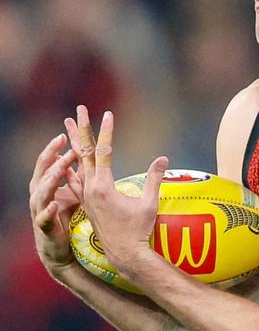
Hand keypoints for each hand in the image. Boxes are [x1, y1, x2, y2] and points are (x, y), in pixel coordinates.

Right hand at [29, 133, 82, 277]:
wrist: (59, 249)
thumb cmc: (66, 217)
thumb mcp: (76, 193)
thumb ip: (83, 174)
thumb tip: (97, 156)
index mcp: (50, 185)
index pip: (53, 160)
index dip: (57, 146)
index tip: (67, 129)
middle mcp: (43, 194)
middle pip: (44, 170)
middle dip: (51, 154)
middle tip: (62, 139)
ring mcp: (42, 211)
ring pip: (42, 191)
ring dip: (51, 178)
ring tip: (61, 166)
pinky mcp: (46, 228)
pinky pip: (45, 218)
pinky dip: (47, 211)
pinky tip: (53, 204)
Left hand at [65, 106, 168, 272]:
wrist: (124, 253)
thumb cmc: (139, 229)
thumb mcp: (149, 203)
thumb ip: (154, 179)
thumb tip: (163, 158)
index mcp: (104, 186)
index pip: (104, 151)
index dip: (107, 131)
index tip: (108, 114)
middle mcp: (90, 188)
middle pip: (84, 152)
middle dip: (81, 129)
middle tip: (78, 110)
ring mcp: (86, 196)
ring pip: (76, 163)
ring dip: (73, 143)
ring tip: (66, 127)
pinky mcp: (86, 203)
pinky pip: (74, 180)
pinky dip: (70, 167)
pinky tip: (65, 160)